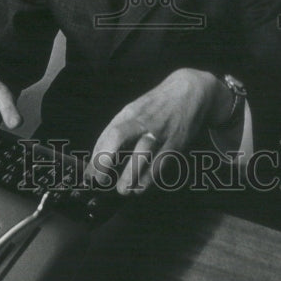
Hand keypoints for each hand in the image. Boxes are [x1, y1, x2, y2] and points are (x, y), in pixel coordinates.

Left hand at [85, 68, 231, 195]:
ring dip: (129, 176)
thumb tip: (99, 154)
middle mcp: (142, 121)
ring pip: (141, 155)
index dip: (97, 156)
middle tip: (102, 180)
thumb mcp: (136, 109)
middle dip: (105, 160)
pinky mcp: (175, 143)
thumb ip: (119, 128)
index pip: (108, 134)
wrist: (190, 91)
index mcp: (130, 113)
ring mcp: (159, 131)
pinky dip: (149, 179)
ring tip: (123, 190)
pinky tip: (141, 188)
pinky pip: (160, 164)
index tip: (91, 174)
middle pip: (118, 137)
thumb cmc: (157, 105)